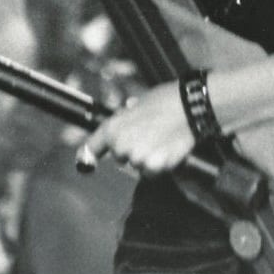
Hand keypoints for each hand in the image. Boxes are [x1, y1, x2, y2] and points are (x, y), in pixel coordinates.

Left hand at [79, 82, 193, 174]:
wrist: (188, 106)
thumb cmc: (165, 100)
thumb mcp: (138, 102)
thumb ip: (127, 115)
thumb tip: (126, 111)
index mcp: (113, 127)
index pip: (92, 146)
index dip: (88, 154)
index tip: (85, 162)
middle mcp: (120, 144)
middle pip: (121, 157)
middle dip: (133, 150)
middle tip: (150, 135)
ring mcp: (137, 157)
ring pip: (138, 166)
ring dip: (148, 159)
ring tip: (161, 140)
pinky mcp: (154, 166)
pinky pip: (152, 172)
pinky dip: (160, 165)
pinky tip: (168, 149)